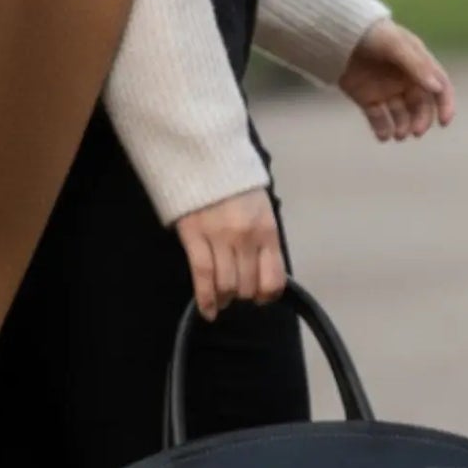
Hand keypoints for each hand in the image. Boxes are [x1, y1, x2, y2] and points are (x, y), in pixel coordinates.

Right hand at [173, 187, 286, 321]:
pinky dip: (205, 299)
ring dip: (225, 298)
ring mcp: (219, 238)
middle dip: (242, 295)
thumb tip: (262, 270)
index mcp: (267, 230)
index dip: (267, 295)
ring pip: (226, 285)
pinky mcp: (194, 236)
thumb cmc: (235, 184)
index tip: (260, 298)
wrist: (204, 157)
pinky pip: (202, 275)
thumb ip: (263, 238)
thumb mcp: (261, 208)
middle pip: (247, 285)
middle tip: (236, 293)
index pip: (273, 278)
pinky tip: (207, 310)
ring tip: (222, 299)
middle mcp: (246, 238)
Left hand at [339, 19, 454, 140]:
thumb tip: (436, 88)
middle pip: (421, 106)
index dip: (445, 105)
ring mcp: (386, 90)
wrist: (336, 32)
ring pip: (401, 116)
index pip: (439, 87)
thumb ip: (416, 65)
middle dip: (421, 121)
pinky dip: (382, 129)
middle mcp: (405, 79)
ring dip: (403, 127)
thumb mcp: (395, 44)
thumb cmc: (371, 32)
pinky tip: (383, 136)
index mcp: (418, 64)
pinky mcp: (367, 98)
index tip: (444, 122)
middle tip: (415, 132)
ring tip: (398, 135)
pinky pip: (378, 118)